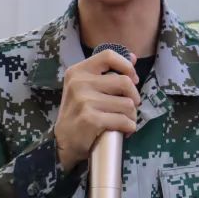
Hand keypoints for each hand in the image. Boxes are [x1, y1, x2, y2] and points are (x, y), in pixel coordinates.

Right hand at [54, 49, 139, 173]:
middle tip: (131, 107)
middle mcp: (79, 83)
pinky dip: (129, 127)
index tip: (133, 79)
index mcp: (78, 71)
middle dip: (134, 97)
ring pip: (127, 104)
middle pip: (124, 82)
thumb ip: (106, 72)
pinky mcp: (91, 119)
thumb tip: (132, 58)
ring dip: (132, 115)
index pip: (108, 56)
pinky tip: (123, 131)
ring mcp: (84, 101)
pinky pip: (123, 120)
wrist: (63, 141)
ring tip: (125, 121)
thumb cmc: (78, 112)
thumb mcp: (85, 87)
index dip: (126, 66)